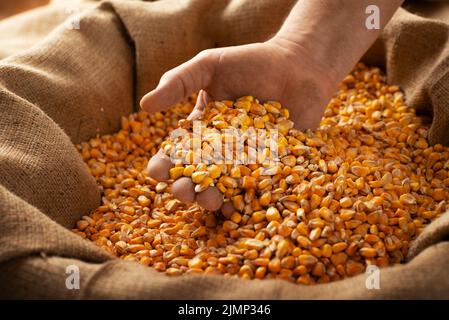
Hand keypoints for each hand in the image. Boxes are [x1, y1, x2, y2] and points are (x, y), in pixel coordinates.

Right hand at [140, 37, 339, 210]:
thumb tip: (143, 105)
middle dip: (186, 189)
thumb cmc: (251, 62)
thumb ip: (178, 82)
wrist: (299, 66)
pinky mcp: (271, 169)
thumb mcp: (210, 65)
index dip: (163, 164)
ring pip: (223, 190)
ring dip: (213, 200)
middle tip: (185, 191)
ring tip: (212, 201)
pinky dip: (247, 202)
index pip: (175, 153)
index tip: (158, 170)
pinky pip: (257, 190)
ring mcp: (246, 163)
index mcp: (200, 132)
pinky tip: (240, 209)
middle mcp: (220, 152)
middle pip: (196, 178)